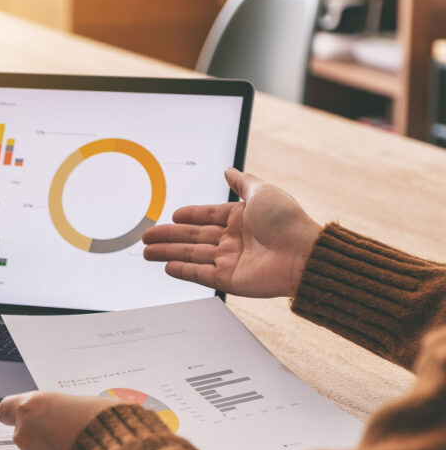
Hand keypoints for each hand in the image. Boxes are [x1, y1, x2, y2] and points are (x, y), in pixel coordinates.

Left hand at [0, 391, 116, 449]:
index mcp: (32, 406)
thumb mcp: (84, 403)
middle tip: (67, 435)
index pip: (5, 409)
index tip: (24, 417)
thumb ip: (64, 410)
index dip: (15, 414)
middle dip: (41, 436)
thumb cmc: (105, 423)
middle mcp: (25, 432)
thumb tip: (69, 414)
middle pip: (24, 433)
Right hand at [141, 168, 321, 297]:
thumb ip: (242, 182)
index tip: (173, 216)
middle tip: (146, 236)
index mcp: (241, 218)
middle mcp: (233, 240)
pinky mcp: (229, 279)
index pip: (206, 217)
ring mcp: (230, 260)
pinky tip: (167, 267)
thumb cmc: (287, 221)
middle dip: (168, 236)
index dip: (189, 216)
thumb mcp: (262, 191)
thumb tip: (229, 170)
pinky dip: (183, 271)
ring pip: (191, 255)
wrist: (303, 254)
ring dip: (168, 253)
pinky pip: (200, 274)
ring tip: (147, 252)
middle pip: (193, 237)